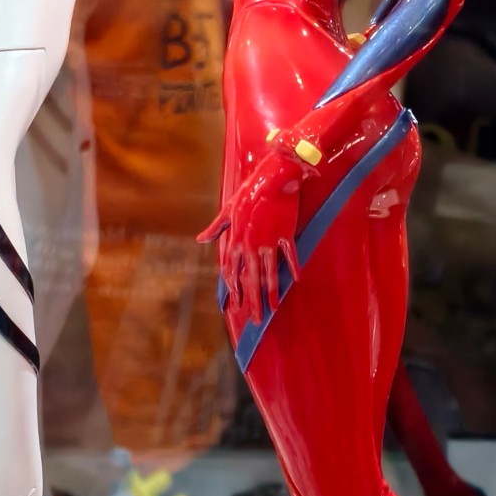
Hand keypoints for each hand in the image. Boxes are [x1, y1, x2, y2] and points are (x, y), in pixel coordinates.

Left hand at [200, 150, 304, 325]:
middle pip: (250, 278)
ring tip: (273, 308)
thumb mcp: (227, 209)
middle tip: (254, 318)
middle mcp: (251, 244)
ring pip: (269, 272)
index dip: (234, 288)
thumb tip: (200, 239)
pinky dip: (292, 269)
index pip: (231, 270)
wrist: (274, 177)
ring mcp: (269, 241)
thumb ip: (215, 228)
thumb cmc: (250, 191)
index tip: (236, 303)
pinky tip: (295, 281)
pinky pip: (289, 256)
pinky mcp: (285, 235)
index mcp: (236, 239)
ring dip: (271, 292)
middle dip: (252, 300)